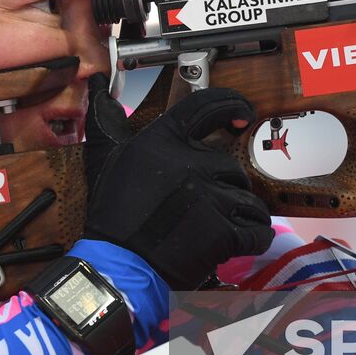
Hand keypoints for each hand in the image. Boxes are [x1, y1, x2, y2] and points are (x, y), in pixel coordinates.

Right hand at [82, 73, 274, 288]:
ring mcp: (210, 197)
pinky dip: (254, 237)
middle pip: (231, 165)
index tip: (243, 114)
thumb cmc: (112, 216)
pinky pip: (256, 230)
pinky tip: (241, 242)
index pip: (206, 107)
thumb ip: (108, 123)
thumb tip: (98, 88)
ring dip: (241, 213)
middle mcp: (190, 163)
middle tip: (209, 205)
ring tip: (222, 226)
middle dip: (226, 185)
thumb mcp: (105, 160)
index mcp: (163, 141)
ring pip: (248, 199)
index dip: (231, 104)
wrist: (119, 266)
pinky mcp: (224, 231)